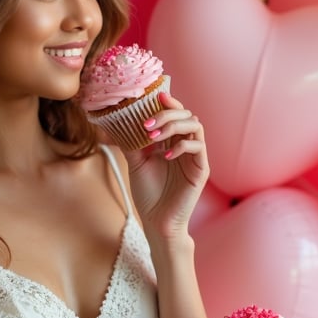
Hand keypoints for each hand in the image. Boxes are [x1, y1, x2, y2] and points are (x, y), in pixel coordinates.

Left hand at [123, 92, 209, 237]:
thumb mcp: (136, 162)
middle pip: (186, 114)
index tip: (155, 96)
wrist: (157, 221)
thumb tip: (116, 122)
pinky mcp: (201, 170)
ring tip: (153, 136)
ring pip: (195, 125)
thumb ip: (131, 142)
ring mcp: (195, 156)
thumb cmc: (148, 193)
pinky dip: (181, 146)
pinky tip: (165, 156)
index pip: (176, 113)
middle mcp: (186, 145)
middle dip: (166, 113)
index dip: (168, 102)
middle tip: (147, 123)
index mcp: (173, 141)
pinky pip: (198, 147)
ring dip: (173, 125)